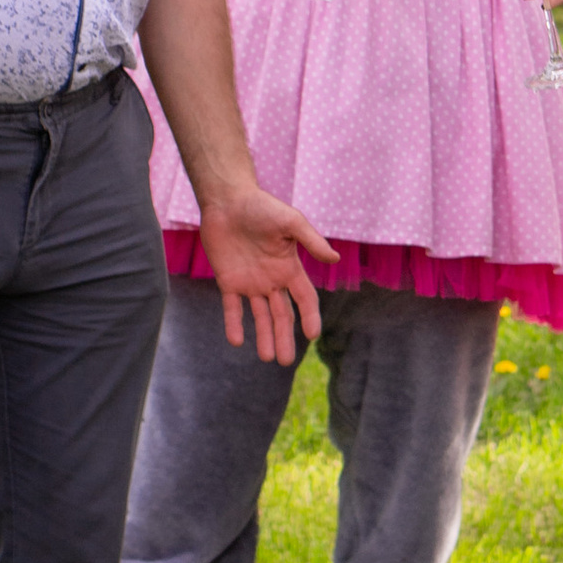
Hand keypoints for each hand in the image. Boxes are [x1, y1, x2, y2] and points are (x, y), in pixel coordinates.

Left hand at [194, 182, 334, 362]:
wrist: (227, 200)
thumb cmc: (261, 207)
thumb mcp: (290, 222)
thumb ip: (311, 240)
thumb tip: (335, 259)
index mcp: (289, 268)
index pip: (304, 299)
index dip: (310, 317)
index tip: (312, 335)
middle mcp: (272, 280)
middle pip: (282, 314)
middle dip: (284, 337)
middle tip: (286, 362)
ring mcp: (250, 282)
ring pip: (259, 316)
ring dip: (263, 337)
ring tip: (267, 358)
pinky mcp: (228, 281)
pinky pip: (231, 308)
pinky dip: (234, 324)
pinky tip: (236, 341)